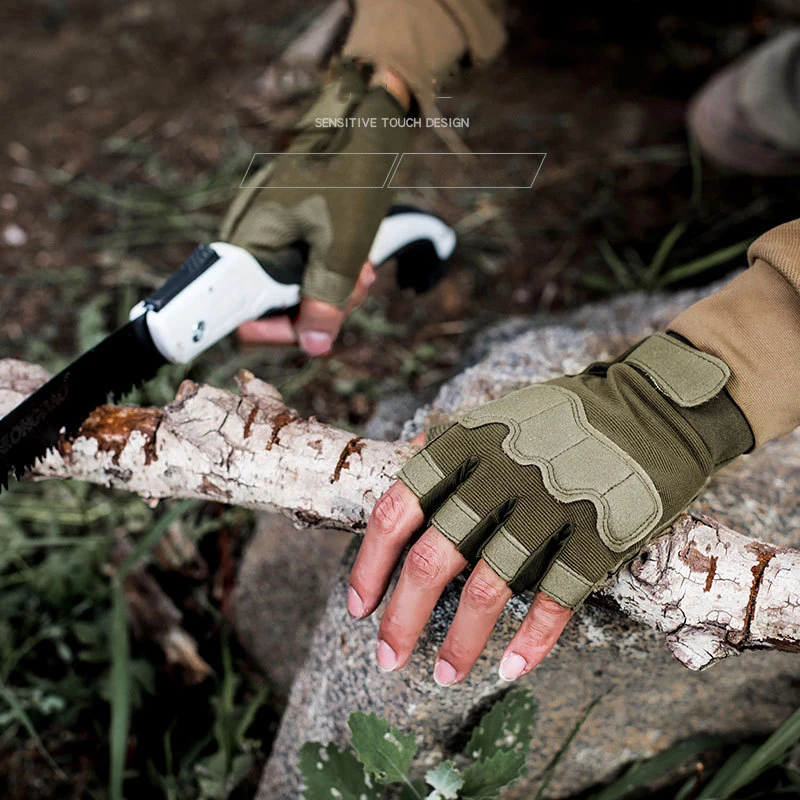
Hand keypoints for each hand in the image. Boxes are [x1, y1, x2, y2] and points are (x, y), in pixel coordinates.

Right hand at [221, 60, 411, 355]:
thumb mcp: (342, 248)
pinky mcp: (289, 232)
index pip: (241, 316)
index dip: (278, 332)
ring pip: (298, 292)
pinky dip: (334, 273)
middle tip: (359, 286)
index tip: (313, 333)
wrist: (363, 119)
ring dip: (336, 291)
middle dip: (323, 308)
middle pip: (276, 308)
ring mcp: (270, 238)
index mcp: (247, 247)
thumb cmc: (348, 176)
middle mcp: (250, 245)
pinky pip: (306, 269)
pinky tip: (360, 261)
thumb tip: (314, 348)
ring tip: (365, 270)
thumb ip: (326, 301)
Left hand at [348, 334, 753, 683]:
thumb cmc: (562, 420)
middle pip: (433, 561)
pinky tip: (512, 669)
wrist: (653, 406)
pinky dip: (531, 642)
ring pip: (489, 591)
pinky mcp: (597, 535)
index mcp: (463, 446)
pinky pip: (555, 601)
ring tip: (443, 676)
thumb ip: (450, 450)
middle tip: (386, 658)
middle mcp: (498, 477)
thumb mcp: (495, 418)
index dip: (370, 565)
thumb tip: (403, 475)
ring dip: (460, 643)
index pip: (395, 512)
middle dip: (401, 619)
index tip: (359, 606)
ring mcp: (549, 506)